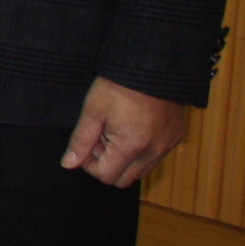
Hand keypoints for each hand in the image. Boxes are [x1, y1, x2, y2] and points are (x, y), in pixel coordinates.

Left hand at [62, 75, 192, 186]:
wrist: (153, 65)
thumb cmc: (120, 85)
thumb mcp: (93, 110)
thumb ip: (80, 140)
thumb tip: (68, 164)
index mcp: (131, 147)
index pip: (106, 176)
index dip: (90, 165)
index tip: (87, 145)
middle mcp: (154, 152)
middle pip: (124, 179)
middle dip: (107, 164)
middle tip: (101, 138)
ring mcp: (168, 146)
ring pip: (141, 171)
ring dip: (124, 159)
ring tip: (116, 131)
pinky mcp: (175, 138)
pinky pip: (155, 157)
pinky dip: (141, 152)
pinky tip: (132, 128)